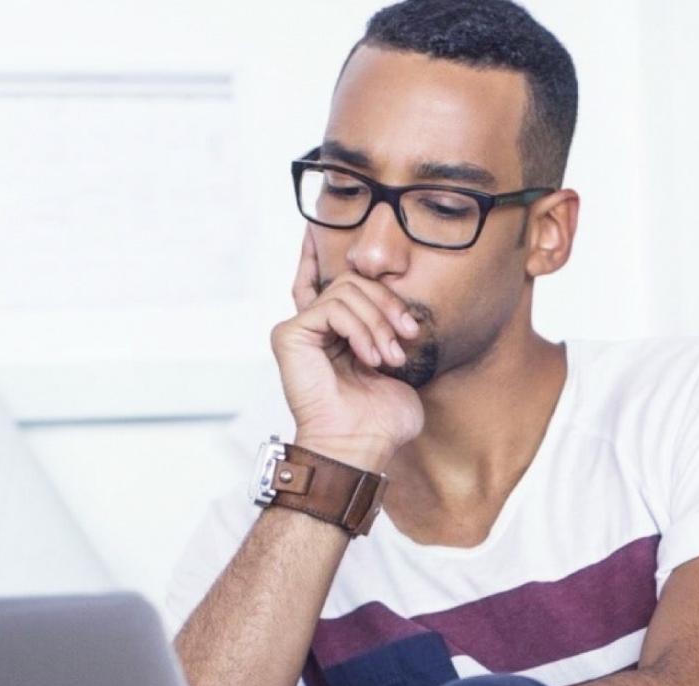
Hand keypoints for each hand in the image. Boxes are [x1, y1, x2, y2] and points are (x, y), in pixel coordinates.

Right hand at [269, 226, 425, 469]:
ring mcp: (300, 330)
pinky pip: (332, 306)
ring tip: (390, 358)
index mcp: (335, 332)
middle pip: (353, 281)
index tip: (319, 225)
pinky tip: (370, 357)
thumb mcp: (400, 366)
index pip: (326, 280)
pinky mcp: (290, 335)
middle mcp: (313, 326)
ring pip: (346, 290)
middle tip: (407, 336)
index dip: (321, 251)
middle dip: (388, 303)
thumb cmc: (381, 419)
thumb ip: (394, 332)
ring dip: (378, 322)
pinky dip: (360, 328)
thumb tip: (408, 311)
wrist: (361, 446)